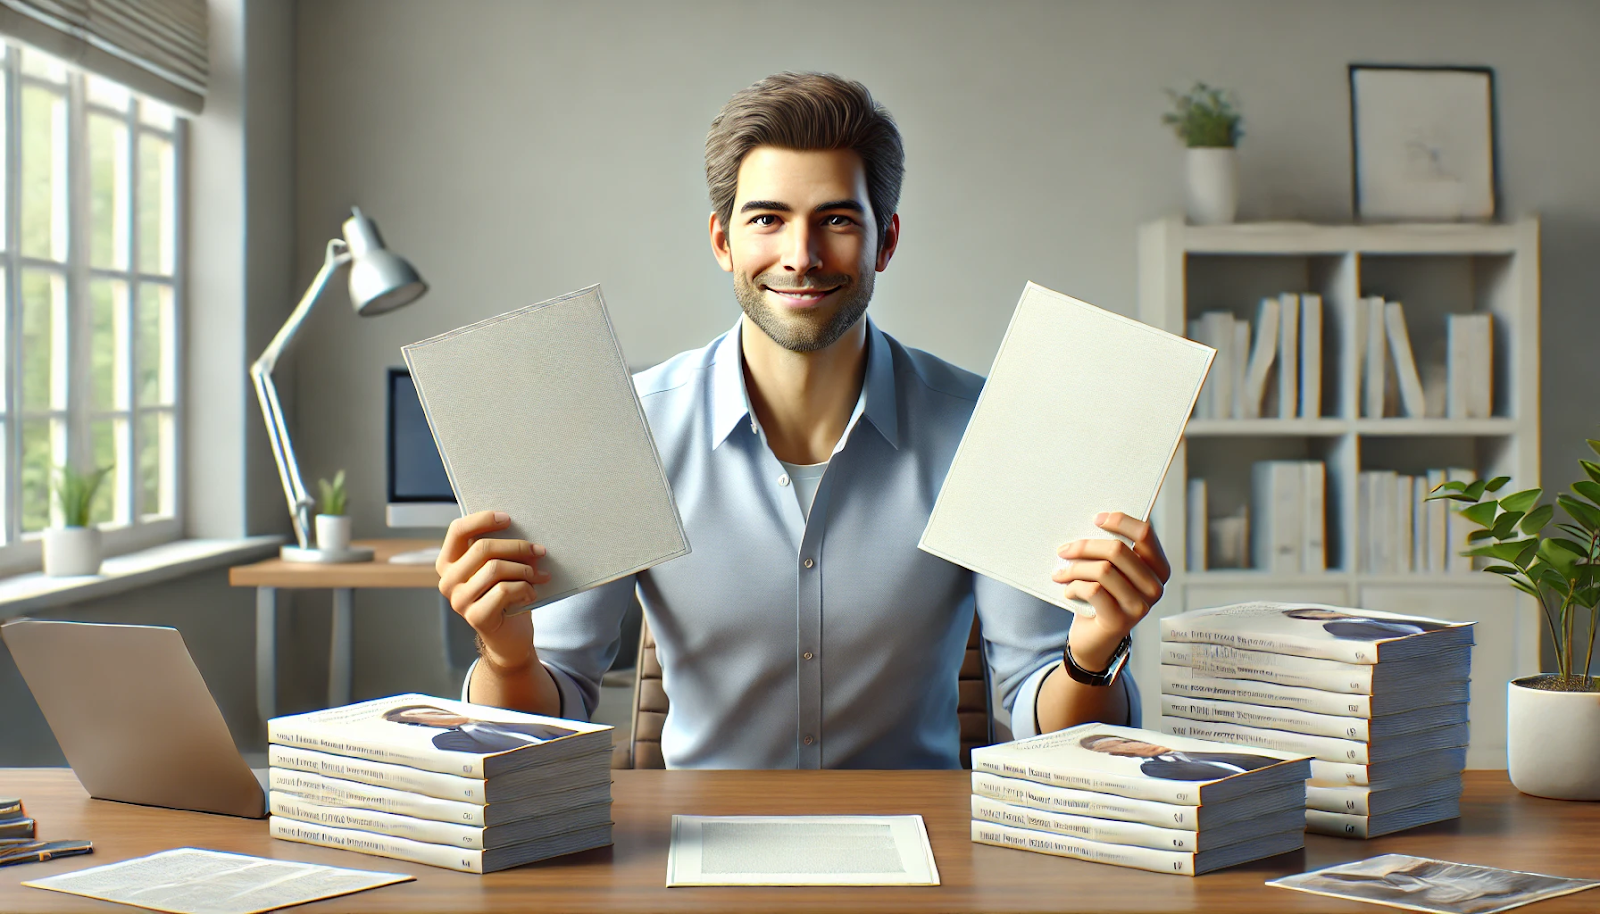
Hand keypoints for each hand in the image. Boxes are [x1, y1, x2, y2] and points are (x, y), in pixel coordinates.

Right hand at [437, 510, 550, 671]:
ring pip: (496, 568)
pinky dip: (525, 588)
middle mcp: (447, 581)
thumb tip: (524, 528)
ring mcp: (459, 600)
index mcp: (449, 563)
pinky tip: (531, 594)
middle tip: (540, 551)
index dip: (483, 519)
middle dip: (517, 547)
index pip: (458, 530)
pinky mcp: (475, 616)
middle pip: (482, 548)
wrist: (509, 638)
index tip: (508, 518)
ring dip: (525, 569)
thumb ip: (500, 550)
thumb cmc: (505, 597)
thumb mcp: (499, 569)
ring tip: (540, 575)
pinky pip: (504, 590)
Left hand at [1051, 511, 1170, 670]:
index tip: (1096, 519)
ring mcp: (1140, 605)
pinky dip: (1074, 587)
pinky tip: (1068, 591)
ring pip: (1102, 569)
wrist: (1095, 640)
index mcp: (1159, 568)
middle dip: (1084, 547)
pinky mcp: (1120, 620)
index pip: (1145, 533)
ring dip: (1074, 568)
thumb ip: (1113, 550)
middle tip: (1063, 550)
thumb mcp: (1113, 571)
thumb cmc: (1103, 597)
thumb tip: (1093, 521)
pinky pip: (1092, 590)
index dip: (1119, 521)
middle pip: (1117, 550)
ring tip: (1061, 573)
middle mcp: (1155, 587)